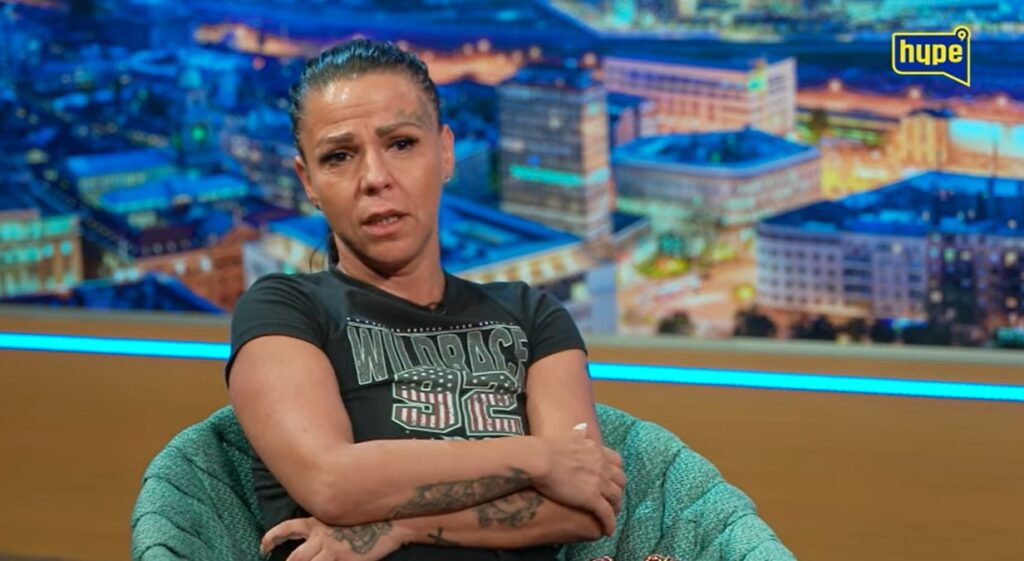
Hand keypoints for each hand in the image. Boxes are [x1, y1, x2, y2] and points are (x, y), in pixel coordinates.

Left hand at [260, 517, 404, 560]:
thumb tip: (311, 537)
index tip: (263, 549)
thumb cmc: (366, 519)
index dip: (271, 539)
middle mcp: (321, 538)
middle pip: (294, 558)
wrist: (389, 523)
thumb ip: (323, 527)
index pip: (287, 528)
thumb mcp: (339, 517)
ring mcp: (333, 552)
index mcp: (317, 523)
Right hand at [534, 425, 626, 536]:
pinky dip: (610, 523)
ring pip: (616, 498)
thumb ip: (578, 434)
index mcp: (596, 451)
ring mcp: (599, 483)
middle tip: (612, 498)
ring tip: (611, 516)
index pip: (616, 461)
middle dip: (618, 489)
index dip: (616, 471)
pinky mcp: (592, 499)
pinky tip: (608, 531)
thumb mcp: (568, 436)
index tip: (611, 478)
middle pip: (620, 480)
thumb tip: (583, 428)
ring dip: (616, 508)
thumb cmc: (548, 448)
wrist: (540, 460)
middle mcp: (602, 466)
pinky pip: (607, 514)